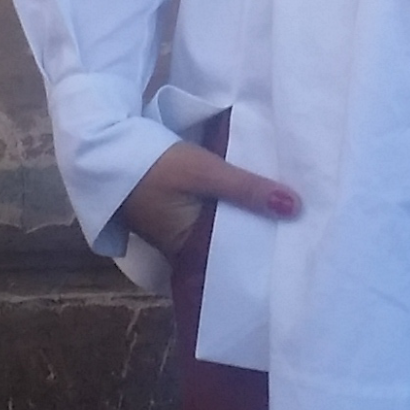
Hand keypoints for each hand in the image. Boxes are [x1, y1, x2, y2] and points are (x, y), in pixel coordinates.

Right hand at [117, 141, 301, 260]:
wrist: (107, 146)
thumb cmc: (155, 166)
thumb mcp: (205, 173)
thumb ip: (247, 189)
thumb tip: (296, 208)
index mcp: (187, 250)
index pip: (233, 263)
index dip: (263, 255)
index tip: (297, 249)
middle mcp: (183, 246)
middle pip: (229, 244)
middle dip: (260, 234)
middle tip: (303, 227)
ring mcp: (178, 226)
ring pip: (222, 227)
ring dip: (247, 217)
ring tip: (290, 211)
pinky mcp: (178, 206)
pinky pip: (212, 213)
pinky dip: (232, 205)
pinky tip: (257, 195)